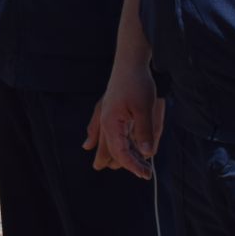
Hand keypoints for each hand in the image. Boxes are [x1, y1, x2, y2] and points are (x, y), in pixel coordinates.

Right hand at [85, 57, 162, 179]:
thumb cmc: (137, 83)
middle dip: (124, 163)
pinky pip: (97, 127)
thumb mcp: (145, 108)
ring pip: (104, 141)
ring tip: (120, 164)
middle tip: (142, 173)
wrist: (130, 61)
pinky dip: (94, 137)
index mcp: (111, 124)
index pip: (120, 153)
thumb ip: (144, 132)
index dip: (134, 166)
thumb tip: (147, 154)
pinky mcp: (107, 108)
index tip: (146, 174)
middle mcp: (104, 121)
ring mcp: (104, 114)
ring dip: (114, 154)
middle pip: (109, 150)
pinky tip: (88, 143)